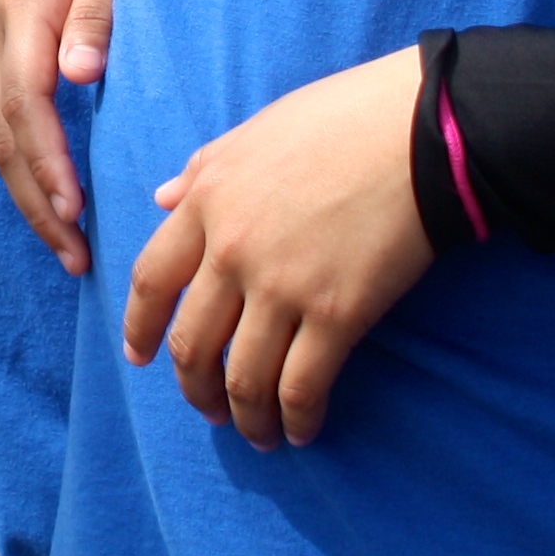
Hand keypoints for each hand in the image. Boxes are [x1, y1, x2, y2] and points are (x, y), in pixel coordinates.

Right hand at [0, 0, 129, 269]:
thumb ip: (98, 4)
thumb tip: (75, 75)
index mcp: (23, 3)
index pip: (26, 99)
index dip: (47, 160)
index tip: (76, 209)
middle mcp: (0, 25)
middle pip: (4, 128)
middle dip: (36, 198)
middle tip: (76, 255)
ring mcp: (0, 35)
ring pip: (0, 129)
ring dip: (30, 192)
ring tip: (68, 245)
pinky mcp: (14, 42)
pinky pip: (11, 115)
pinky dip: (28, 165)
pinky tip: (56, 199)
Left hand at [123, 48, 429, 449]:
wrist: (415, 133)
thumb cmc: (337, 122)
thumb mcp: (249, 134)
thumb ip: (200, 171)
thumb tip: (161, 197)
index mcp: (204, 203)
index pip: (151, 280)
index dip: (140, 326)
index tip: (139, 357)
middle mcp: (231, 251)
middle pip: (193, 341)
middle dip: (194, 387)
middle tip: (206, 410)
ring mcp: (281, 286)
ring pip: (243, 376)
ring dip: (244, 415)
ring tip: (255, 433)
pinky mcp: (337, 313)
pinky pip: (301, 384)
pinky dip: (295, 417)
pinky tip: (300, 429)